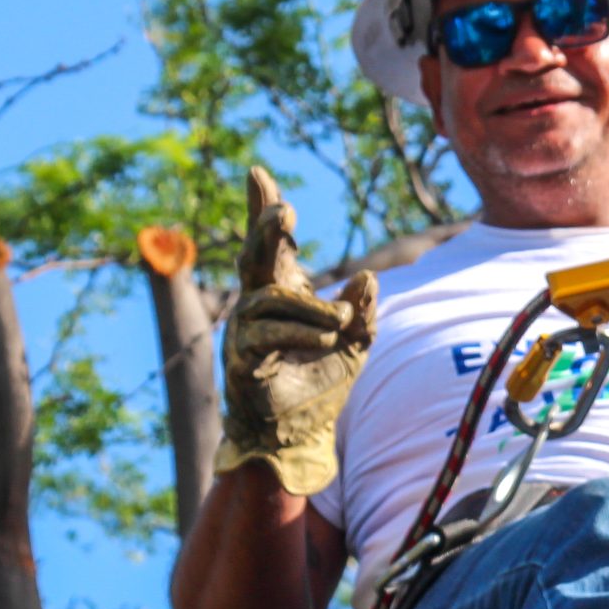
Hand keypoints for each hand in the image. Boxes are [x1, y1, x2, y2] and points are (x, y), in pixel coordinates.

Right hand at [212, 166, 377, 496]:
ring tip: (338, 323)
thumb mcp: (357, 342)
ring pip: (272, 300)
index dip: (262, 209)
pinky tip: (325, 339)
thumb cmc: (322, 382)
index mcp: (284, 293)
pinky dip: (298, 333)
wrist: (299, 434)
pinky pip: (264, 335)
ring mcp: (245, 330)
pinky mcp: (241, 359)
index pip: (274, 246)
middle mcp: (258, 304)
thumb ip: (364, 310)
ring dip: (310, 308)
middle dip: (266, 231)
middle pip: (255, 258)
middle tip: (284, 211)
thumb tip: (367, 277)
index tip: (257, 173)